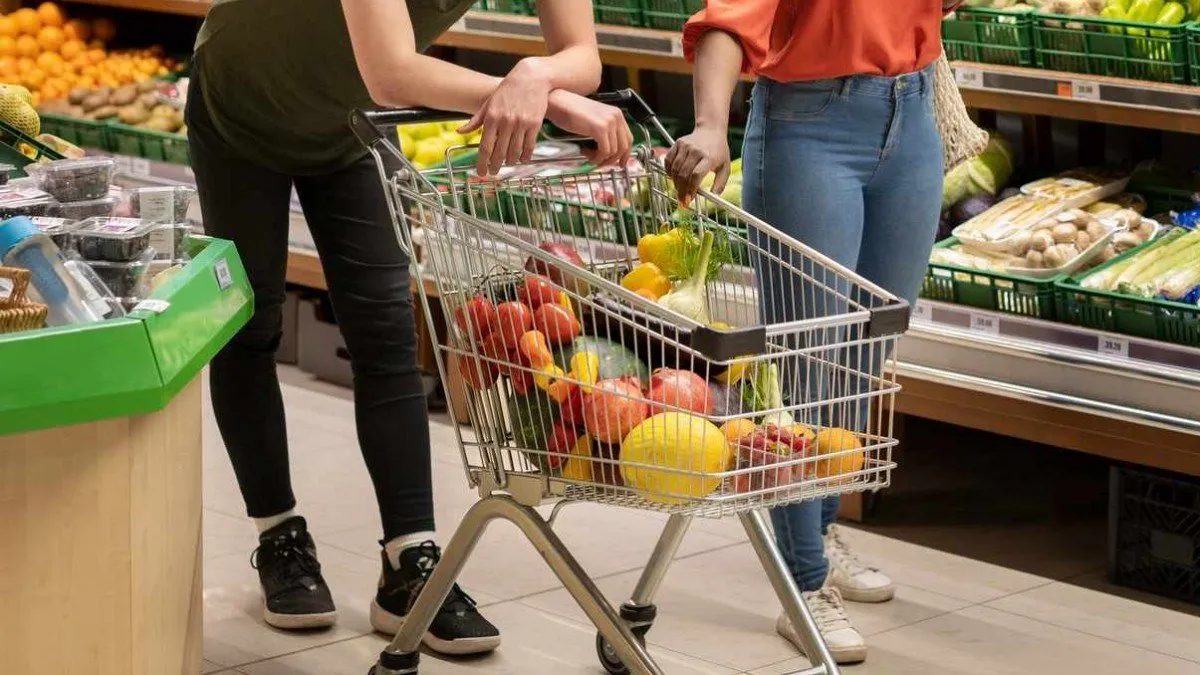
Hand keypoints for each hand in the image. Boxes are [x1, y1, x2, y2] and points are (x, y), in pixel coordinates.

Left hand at [459, 59, 551, 175]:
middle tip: (492, 172)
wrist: (531, 78)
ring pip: (515, 151)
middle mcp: (506, 121)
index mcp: (491, 117)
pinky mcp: (535, 124)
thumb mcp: (488, 103)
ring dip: (510, 161)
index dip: (482, 162)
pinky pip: (529, 146)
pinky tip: (521, 158)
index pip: (485, 146)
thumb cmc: (507, 90)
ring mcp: (521, 123)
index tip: (480, 172)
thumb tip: (460, 131)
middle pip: (499, 152)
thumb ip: (475, 120)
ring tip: (507, 163)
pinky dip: (525, 156)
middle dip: (495, 166)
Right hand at [545, 90, 632, 167]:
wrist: (557, 102)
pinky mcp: (600, 129)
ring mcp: (609, 122)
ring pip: (613, 151)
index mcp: (616, 113)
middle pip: (624, 146)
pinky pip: (604, 151)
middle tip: (602, 164)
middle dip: (613, 159)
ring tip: (589, 156)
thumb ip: (604, 131)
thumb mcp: (593, 120)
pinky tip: (587, 154)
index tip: (620, 163)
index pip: (628, 138)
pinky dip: (597, 158)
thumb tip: (609, 151)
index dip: (625, 154)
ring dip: (601, 158)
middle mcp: (616, 116)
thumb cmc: (569, 111)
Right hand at [664, 126, 730, 206]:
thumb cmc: (719, 152)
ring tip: (679, 190)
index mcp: (709, 157)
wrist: (711, 131)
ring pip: (674, 169)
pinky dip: (668, 172)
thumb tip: (713, 196)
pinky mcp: (677, 143)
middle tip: (682, 200)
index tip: (688, 200)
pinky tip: (673, 178)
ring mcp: (685, 146)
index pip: (696, 175)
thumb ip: (720, 183)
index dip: (690, 189)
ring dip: (675, 183)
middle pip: (683, 174)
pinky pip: (668, 161)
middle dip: (681, 190)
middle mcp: (696, 150)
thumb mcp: (725, 167)